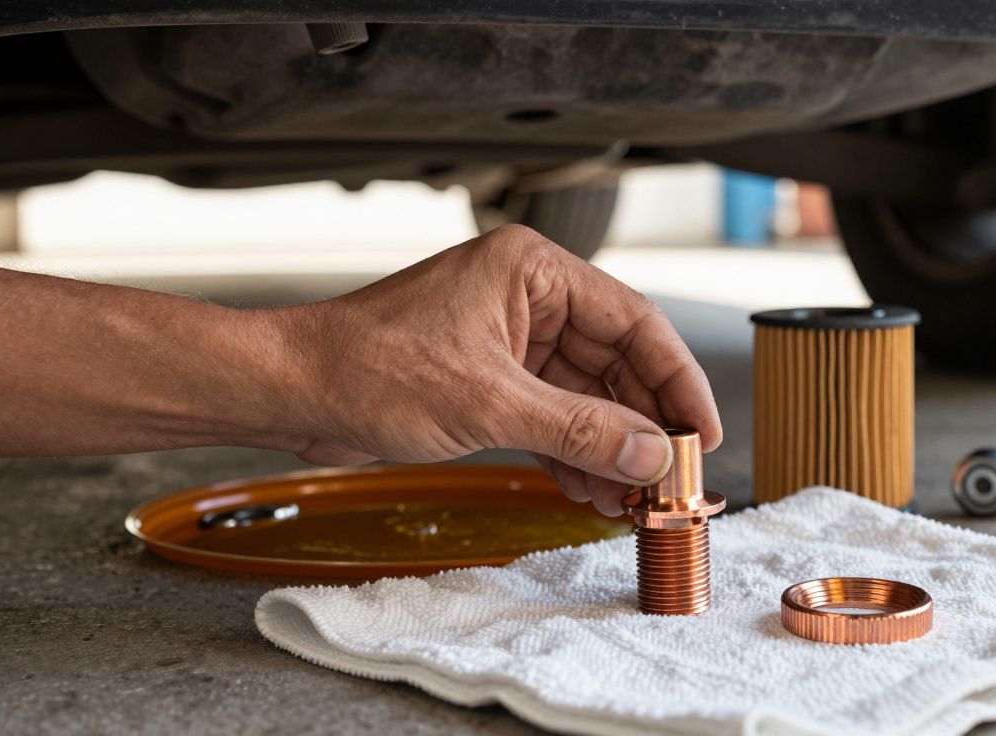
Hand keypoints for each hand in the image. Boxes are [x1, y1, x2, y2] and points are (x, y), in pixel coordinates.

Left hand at [271, 225, 721, 514]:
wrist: (293, 392)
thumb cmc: (368, 368)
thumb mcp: (488, 404)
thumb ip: (580, 429)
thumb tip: (651, 456)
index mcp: (534, 271)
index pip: (635, 321)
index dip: (677, 380)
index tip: (702, 434)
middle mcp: (529, 298)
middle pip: (617, 362)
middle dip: (643, 425)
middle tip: (672, 479)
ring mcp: (511, 340)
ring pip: (587, 396)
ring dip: (611, 448)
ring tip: (633, 500)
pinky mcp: (492, 379)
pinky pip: (554, 416)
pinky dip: (574, 453)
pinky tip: (592, 492)